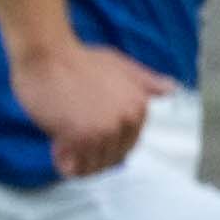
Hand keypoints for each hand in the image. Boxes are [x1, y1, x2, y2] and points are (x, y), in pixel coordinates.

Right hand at [12, 37, 174, 178]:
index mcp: (139, 107)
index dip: (105, 145)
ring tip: (62, 140)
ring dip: (76, 160)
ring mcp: (104, 130)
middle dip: (90, 156)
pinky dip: (64, 161)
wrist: (46, 54)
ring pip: (92, 166)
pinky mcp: (80, 136)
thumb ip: (146, 81)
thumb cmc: (78, 59)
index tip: (86, 134)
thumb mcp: (120, 65)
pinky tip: (56, 144)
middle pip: (110, 159)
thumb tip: (172, 89)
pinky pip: (73, 165)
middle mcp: (127, 120)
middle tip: (70, 139)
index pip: (127, 147)